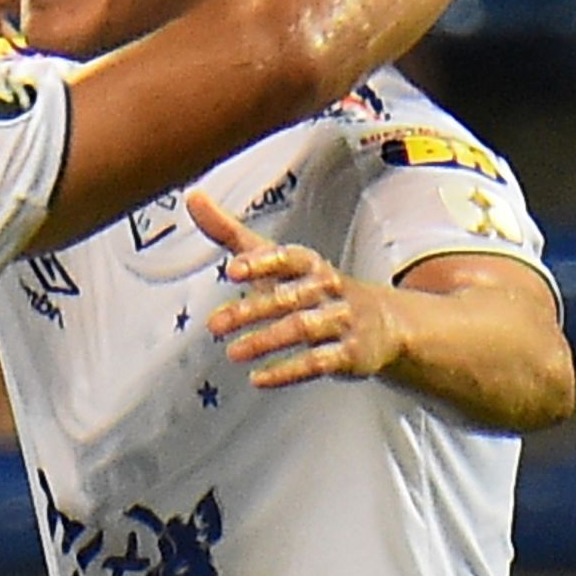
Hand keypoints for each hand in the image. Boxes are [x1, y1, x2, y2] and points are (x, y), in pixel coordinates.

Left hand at [187, 191, 402, 387]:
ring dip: (266, 341)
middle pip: (288, 297)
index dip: (261, 263)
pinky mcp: (349, 354)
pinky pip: (318, 363)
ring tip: (233, 353)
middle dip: (251, 311)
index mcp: (308, 263)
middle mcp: (327, 288)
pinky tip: (259, 378)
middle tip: (213, 326)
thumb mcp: (274, 257)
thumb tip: (193, 197)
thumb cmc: (312, 285)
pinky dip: (288, 371)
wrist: (382, 321)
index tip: (232, 271)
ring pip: (303, 329)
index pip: (287, 257)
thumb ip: (230, 231)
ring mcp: (340, 321)